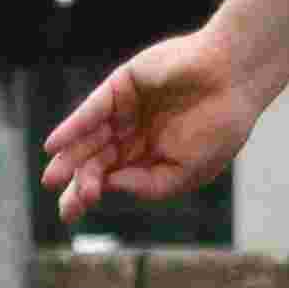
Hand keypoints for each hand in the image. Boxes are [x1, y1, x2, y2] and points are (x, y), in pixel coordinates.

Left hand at [40, 25, 282, 220]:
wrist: (235, 78)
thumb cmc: (222, 126)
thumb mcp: (191, 171)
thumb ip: (151, 184)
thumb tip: (110, 185)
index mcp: (152, 157)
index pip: (113, 178)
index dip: (91, 193)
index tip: (75, 209)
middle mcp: (134, 134)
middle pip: (96, 161)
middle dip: (78, 181)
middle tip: (64, 200)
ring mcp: (126, 109)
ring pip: (90, 137)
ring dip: (70, 157)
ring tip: (53, 178)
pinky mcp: (122, 85)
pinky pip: (93, 109)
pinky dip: (73, 126)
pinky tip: (56, 144)